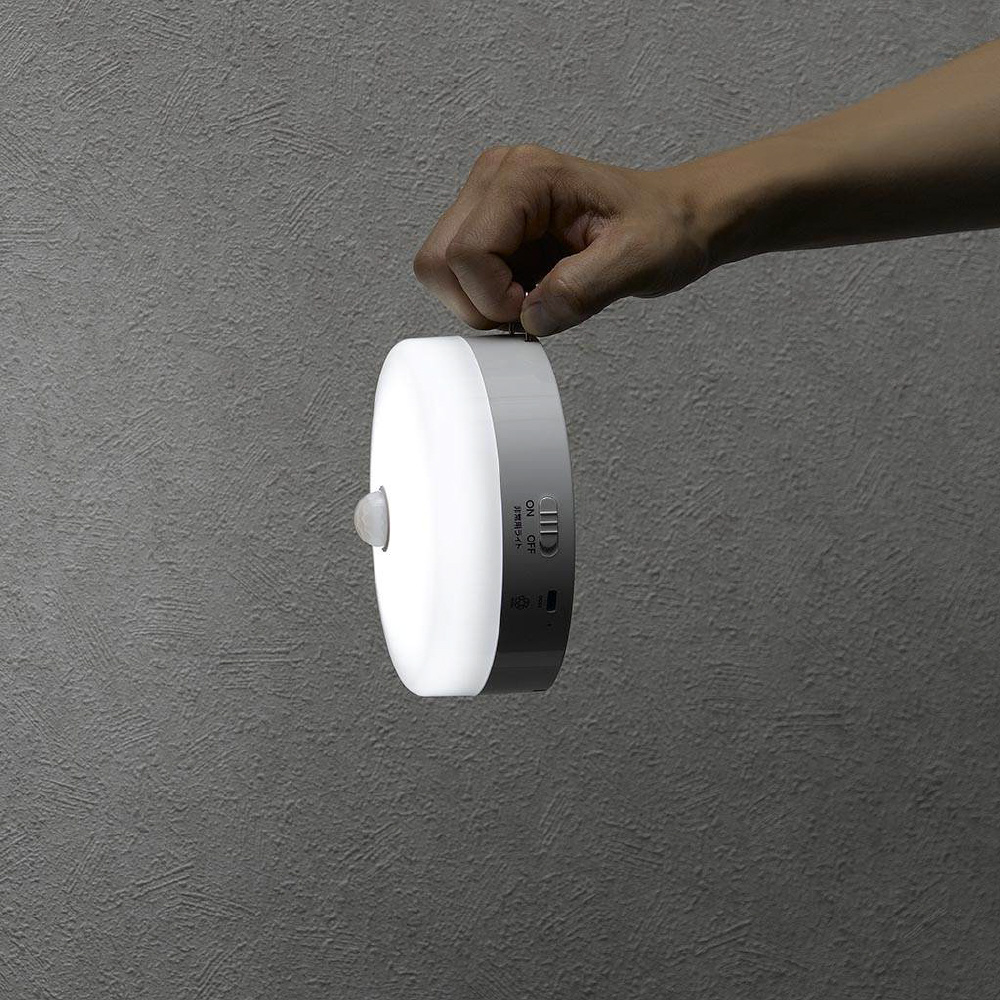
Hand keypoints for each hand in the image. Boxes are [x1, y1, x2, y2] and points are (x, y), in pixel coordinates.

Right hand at [413, 144, 719, 337]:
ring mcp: (487, 200)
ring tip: (536, 294)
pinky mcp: (490, 224)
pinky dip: (489, 298)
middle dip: (479, 303)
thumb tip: (531, 318)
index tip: (536, 306)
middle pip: (438, 263)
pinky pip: (460, 277)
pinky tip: (532, 288)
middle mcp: (495, 179)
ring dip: (482, 302)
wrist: (676, 218)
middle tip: (532, 305)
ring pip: (440, 273)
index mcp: (524, 176)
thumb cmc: (663, 226)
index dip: (494, 298)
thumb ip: (581, 291)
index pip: (465, 253)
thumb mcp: (636, 261)